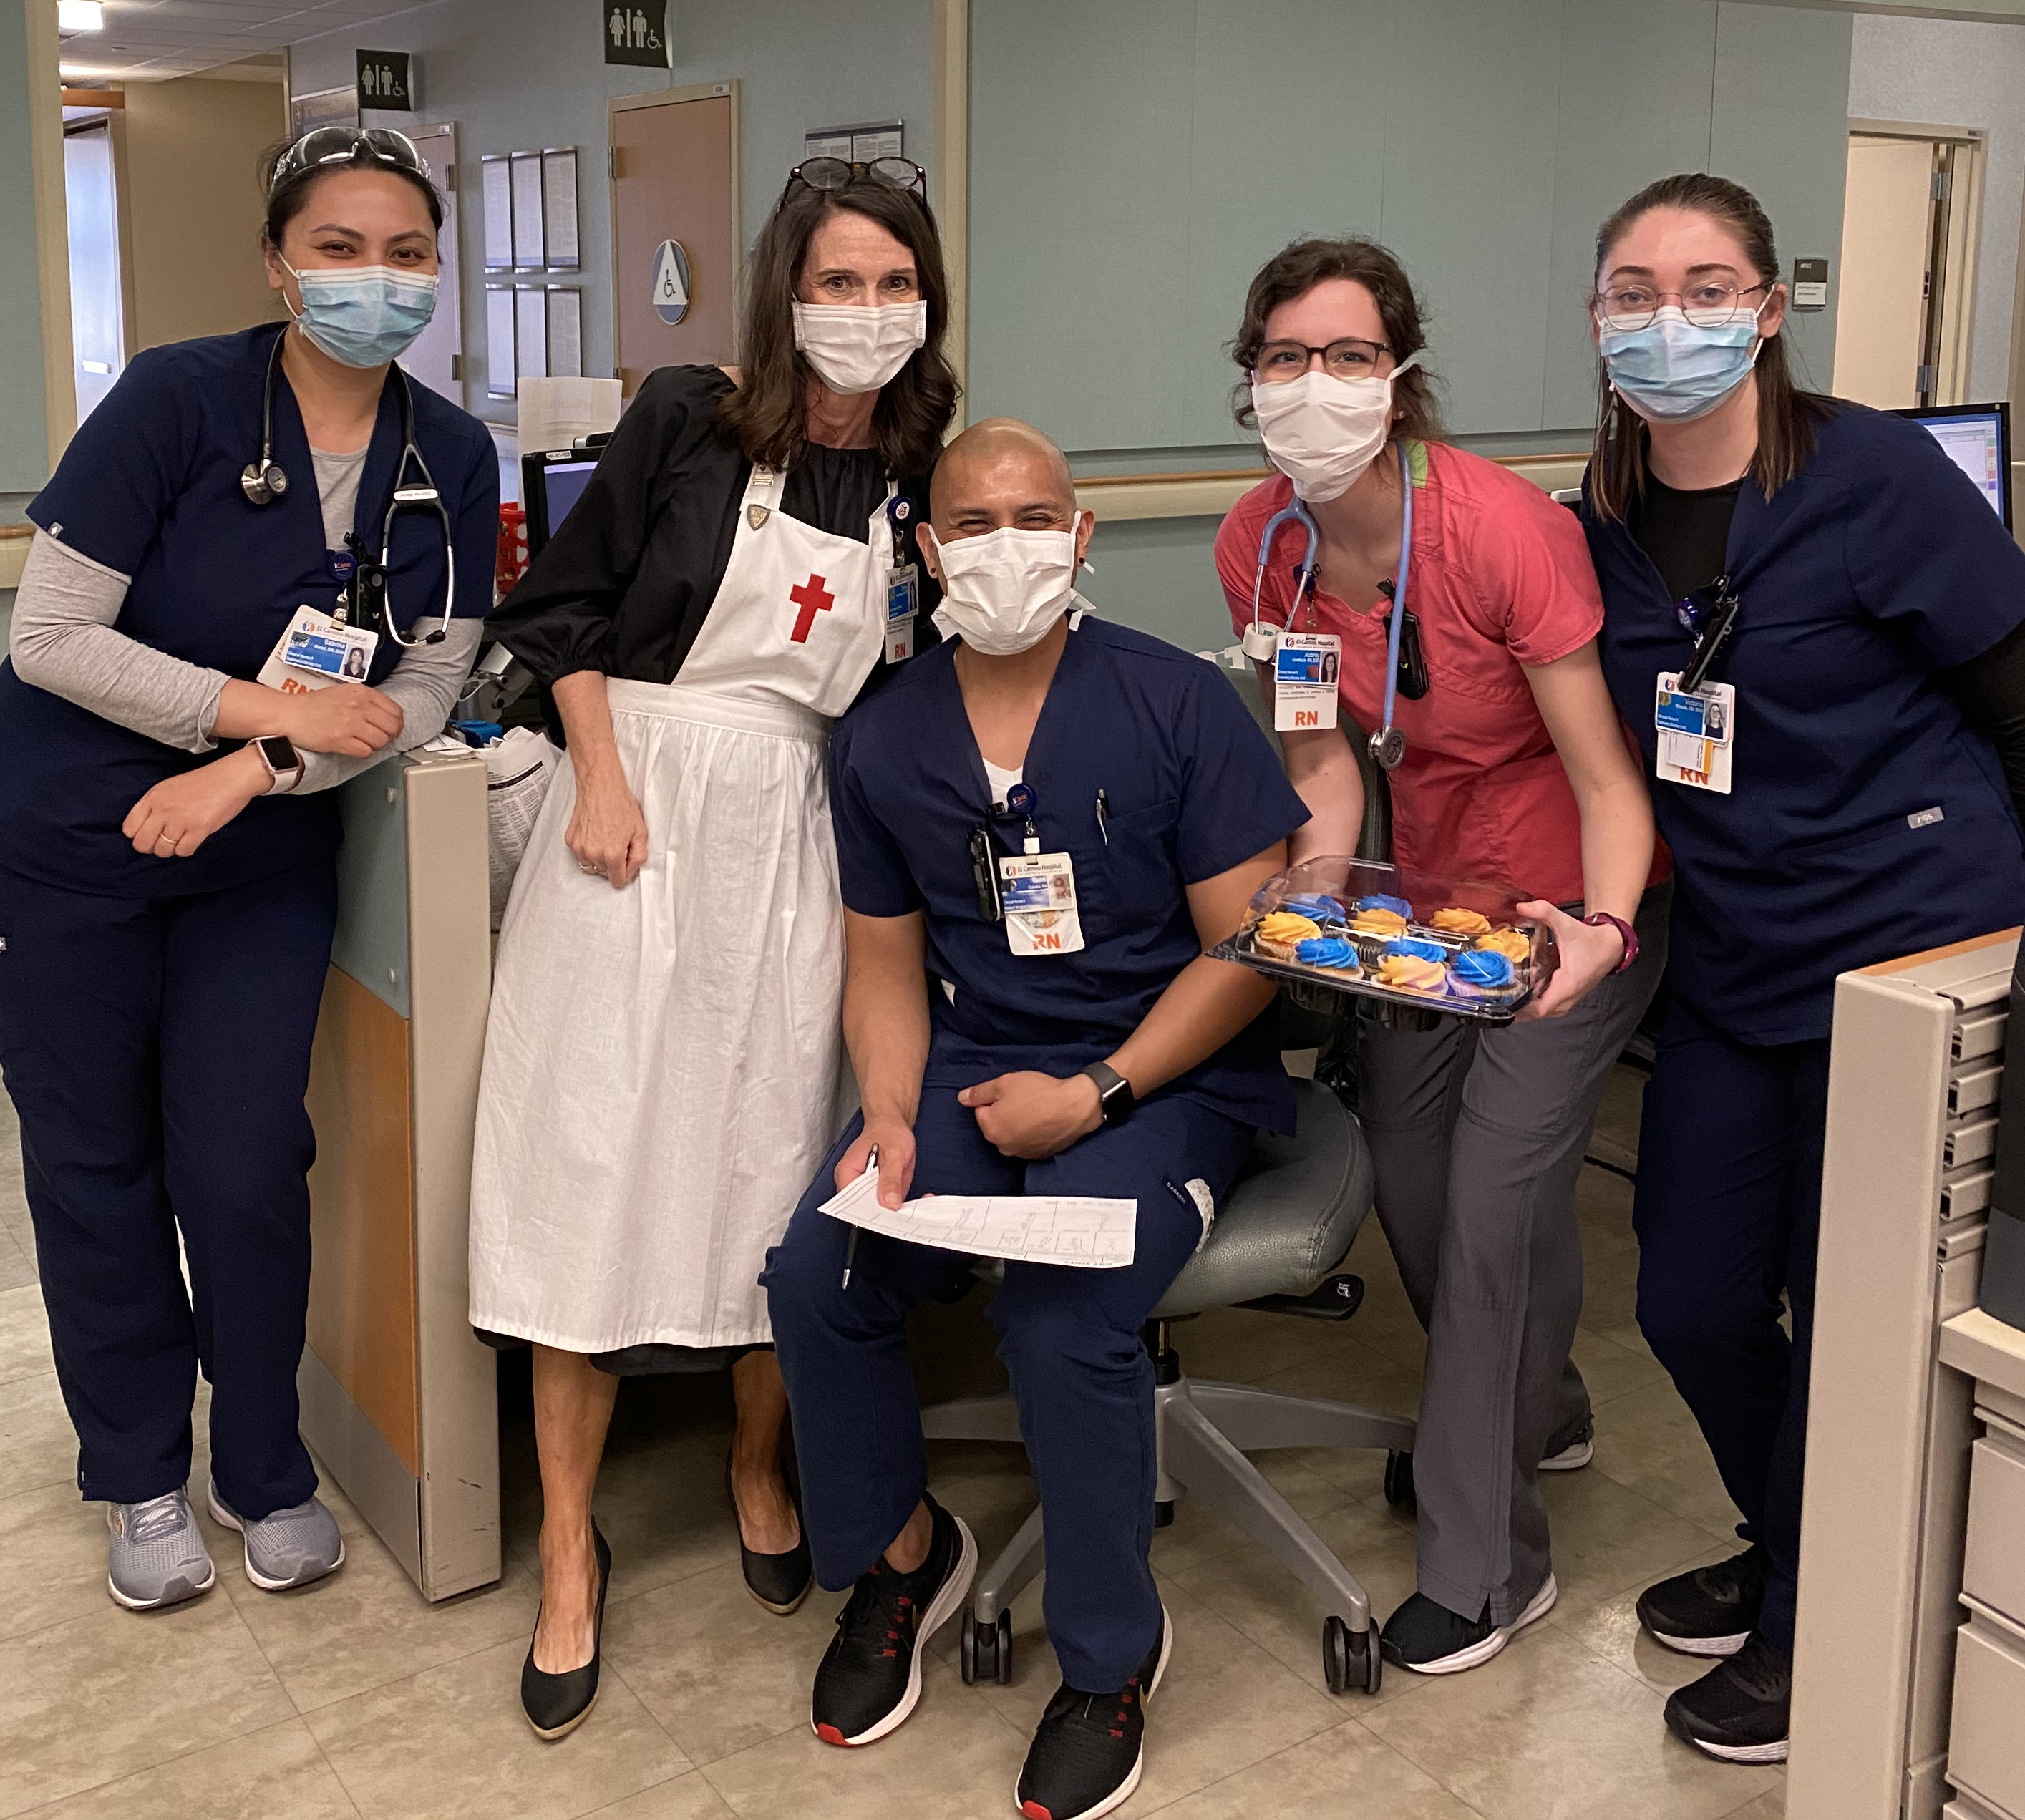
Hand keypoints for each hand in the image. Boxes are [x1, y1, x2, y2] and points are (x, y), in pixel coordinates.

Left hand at [123, 748, 267, 857]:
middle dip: (152, 847)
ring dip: (171, 849)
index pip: (129, 828)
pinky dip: (187, 849)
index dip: (139, 835)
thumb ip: (154, 806)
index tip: (150, 834)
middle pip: (142, 843)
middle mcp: (163, 809)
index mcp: (153, 797)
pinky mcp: (198, 829)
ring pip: (163, 850)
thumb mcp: (169, 788)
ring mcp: (180, 820)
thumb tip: (146, 830)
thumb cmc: (202, 783)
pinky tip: (193, 839)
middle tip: (164, 842)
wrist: (230, 778)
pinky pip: (183, 851)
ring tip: (182, 839)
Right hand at [276, 682, 402, 757]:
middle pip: (392, 727)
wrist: (289, 714)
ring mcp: (351, 723)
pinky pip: (365, 752)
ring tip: (364, 742)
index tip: (392, 728)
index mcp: (362, 693)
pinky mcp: (341, 740)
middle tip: (380, 738)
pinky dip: (362, 753)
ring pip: (381, 741)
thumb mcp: (343, 692)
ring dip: (375, 745)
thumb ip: (365, 700)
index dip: (396, 723)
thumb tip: (385, 714)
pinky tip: (353, 748)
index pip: (396, 711)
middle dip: (389, 736)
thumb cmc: (313, 705)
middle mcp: (359, 706)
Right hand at [566, 762, 649, 888]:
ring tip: (606, 838)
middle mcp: (593, 854)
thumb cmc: (620, 804)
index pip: (617, 881)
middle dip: (613, 863)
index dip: (625, 874)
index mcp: (612, 854)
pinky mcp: (570, 840)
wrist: (600, 786)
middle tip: (618, 843)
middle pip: (604, 873)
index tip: (626, 864)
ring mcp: (579, 848)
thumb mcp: (641, 832)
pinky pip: (581, 854)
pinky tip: (595, 833)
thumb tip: (632, 871)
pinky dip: (588, 848)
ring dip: (599, 858)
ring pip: (592, 865)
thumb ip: (639, 857)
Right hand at [835, 1116, 917, 1209]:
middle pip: (867, 1211)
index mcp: (847, 1175)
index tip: (887, 1215)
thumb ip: (890, 1178)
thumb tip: (889, 1203)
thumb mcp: (892, 1153)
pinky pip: (893, 1206)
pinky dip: (908, 1205)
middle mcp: (855, 1186)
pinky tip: (923, 1198)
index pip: (851, 1204)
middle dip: (888, 1214)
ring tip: (919, 1204)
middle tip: (906, 1212)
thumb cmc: (887, 1132)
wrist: (894, 1127)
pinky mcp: (883, 1193)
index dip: (868, 1214)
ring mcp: (870, 1191)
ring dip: (901, 1211)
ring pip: (882, 1212)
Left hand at [961, 1070, 1102, 1159]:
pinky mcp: (1039, 1155)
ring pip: (1012, 1134)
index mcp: (990, 1128)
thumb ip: (979, 1092)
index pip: (981, 1110)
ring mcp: (1022, 1153)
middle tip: (1023, 1098)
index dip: (995, 1098)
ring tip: (1036, 1108)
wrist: (1076, 1107)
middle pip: (995, 1125)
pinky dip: (1032, 1132)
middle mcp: (1003, 1146)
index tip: (1011, 1092)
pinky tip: (1044, 1120)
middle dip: (1004, 1112)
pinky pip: (1028, 1141)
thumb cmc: (1040, 1093)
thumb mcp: (1004, 1083)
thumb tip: (962, 1098)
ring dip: (1018, 1123)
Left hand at [1516, 900, 1624, 1020]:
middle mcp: (1569, 996)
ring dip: (1528, 1005)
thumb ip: (1544, 912)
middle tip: (1500, 995)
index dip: (1521, 1008)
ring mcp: (1571, 998)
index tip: (1504, 1000)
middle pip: (1539, 1013)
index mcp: (1567, 984)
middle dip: (1520, 1007)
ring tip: (1509, 994)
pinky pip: (1550, 1006)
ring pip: (1545, 1011)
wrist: (1611, 944)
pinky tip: (1524, 990)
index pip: (1541, 1008)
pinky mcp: (1571, 995)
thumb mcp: (1565, 923)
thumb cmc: (1589, 938)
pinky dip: (1537, 1001)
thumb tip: (1521, 907)